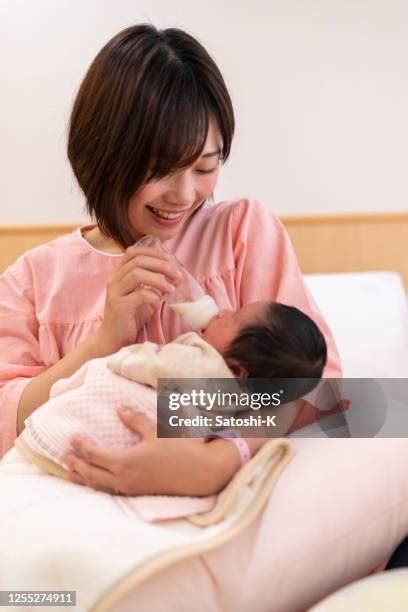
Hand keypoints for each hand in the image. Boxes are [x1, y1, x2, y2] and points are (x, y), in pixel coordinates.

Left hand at [63, 409, 238, 496]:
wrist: (202, 473)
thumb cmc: (181, 449)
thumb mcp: (157, 430)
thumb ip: (135, 420)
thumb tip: (120, 410)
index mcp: (126, 463)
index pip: (95, 455)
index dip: (82, 446)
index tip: (73, 438)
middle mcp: (124, 480)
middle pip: (91, 475)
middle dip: (76, 465)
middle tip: (65, 457)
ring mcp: (132, 490)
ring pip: (100, 487)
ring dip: (84, 479)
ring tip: (73, 473)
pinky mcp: (140, 495)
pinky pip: (111, 492)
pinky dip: (99, 487)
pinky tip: (98, 483)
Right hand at [92, 245, 181, 356]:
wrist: (113, 338)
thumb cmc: (130, 316)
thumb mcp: (142, 295)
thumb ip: (152, 284)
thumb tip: (173, 275)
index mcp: (119, 274)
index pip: (133, 252)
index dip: (153, 253)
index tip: (170, 261)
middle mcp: (115, 280)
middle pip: (138, 261)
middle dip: (162, 266)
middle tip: (177, 276)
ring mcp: (115, 292)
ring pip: (137, 274)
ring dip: (159, 280)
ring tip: (171, 289)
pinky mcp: (119, 306)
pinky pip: (139, 294)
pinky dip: (153, 296)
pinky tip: (158, 304)